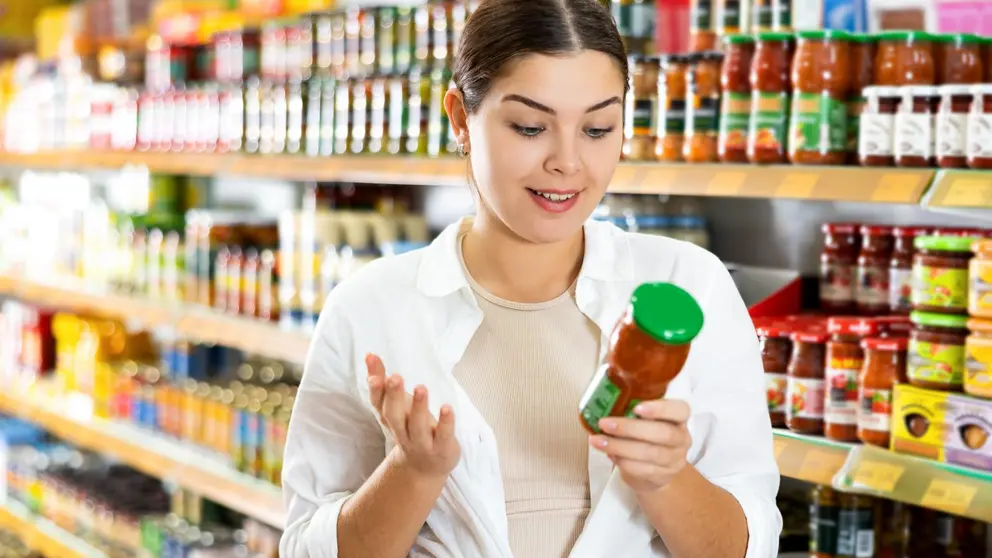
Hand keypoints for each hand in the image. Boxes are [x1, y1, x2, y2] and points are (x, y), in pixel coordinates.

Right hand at [366, 353, 460, 478]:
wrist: (425, 468)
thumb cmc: (410, 428)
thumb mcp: (397, 406)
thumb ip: (384, 381)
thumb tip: (369, 355)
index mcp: (391, 419)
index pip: (379, 404)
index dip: (376, 390)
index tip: (374, 374)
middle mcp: (403, 432)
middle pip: (394, 416)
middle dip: (394, 397)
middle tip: (395, 377)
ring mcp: (422, 442)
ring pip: (417, 426)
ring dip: (419, 407)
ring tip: (421, 387)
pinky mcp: (442, 447)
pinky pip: (443, 435)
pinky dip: (445, 422)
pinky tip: (447, 407)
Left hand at [588, 399, 691, 493]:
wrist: (655, 470)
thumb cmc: (647, 436)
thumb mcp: (647, 420)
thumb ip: (634, 410)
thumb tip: (604, 404)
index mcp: (679, 418)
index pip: (680, 410)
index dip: (660, 409)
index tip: (636, 408)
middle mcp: (681, 439)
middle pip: (662, 433)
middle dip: (630, 428)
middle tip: (605, 423)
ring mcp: (674, 460)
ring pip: (649, 453)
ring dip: (619, 446)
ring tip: (599, 441)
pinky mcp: (662, 476)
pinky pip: (641, 469)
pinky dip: (622, 460)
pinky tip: (609, 453)